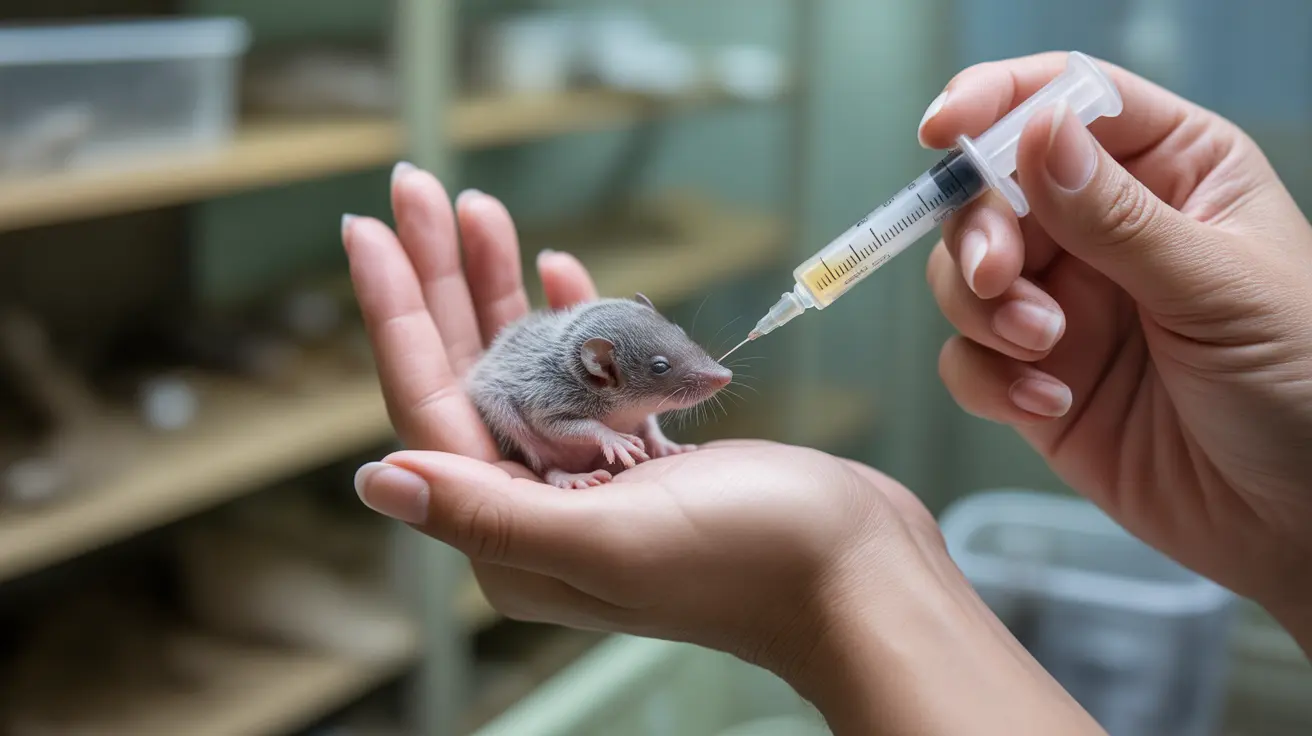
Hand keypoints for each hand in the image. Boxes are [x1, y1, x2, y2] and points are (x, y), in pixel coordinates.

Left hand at [343, 163, 1102, 733]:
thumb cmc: (753, 563)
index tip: (368, 231)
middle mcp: (538, 510)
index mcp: (512, 537)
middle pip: (470, 375)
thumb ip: (489, 513)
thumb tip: (378, 480)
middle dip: (441, 281)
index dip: (396, 315)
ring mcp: (592, 481)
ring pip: (527, 366)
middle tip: (417, 190)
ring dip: (502, 288)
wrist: (862, 572)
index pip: (430, 408)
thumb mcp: (610, 540)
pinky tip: (558, 271)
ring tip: (480, 209)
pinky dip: (574, 321)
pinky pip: (588, 376)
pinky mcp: (644, 458)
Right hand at [920, 52, 1311, 638]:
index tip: (945, 132)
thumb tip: (1033, 132)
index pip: (1069, 101)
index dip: (998, 103)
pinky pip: (968, 359)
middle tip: (1001, 280)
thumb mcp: (1217, 288)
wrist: (1298, 525)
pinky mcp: (1035, 378)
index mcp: (1173, 171)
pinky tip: (1048, 404)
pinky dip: (989, 379)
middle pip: (993, 191)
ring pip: (965, 274)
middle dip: (981, 232)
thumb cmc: (1305, 388)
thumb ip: (1116, 215)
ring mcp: (1066, 305)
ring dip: (986, 311)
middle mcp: (1107, 229)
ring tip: (1045, 350)